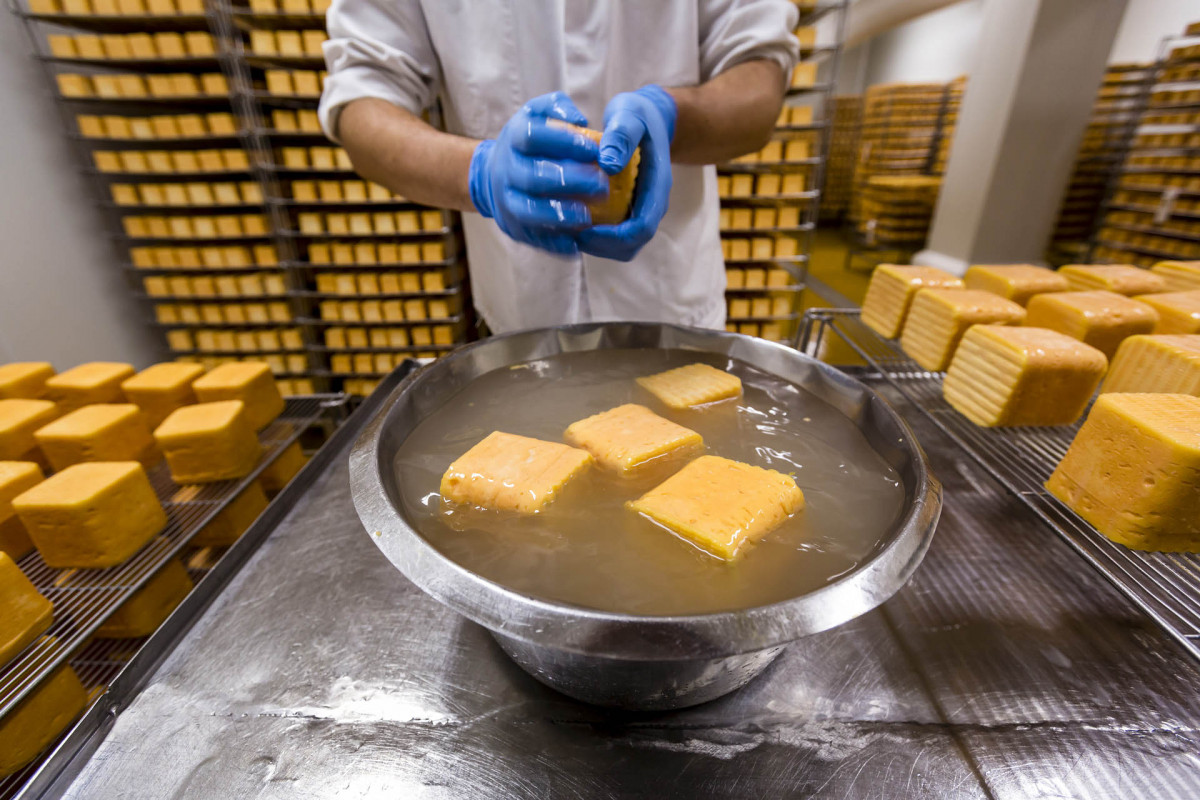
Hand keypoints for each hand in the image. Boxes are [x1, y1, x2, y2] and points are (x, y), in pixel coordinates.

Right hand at [468, 92, 606, 255]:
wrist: (495, 175)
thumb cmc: (530, 142)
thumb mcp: (538, 113)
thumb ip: (558, 106)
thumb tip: (580, 121)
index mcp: (515, 137)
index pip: (535, 136)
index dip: (564, 142)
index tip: (594, 149)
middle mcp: (506, 169)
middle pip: (534, 177)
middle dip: (570, 182)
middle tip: (602, 186)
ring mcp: (507, 200)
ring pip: (529, 211)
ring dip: (560, 216)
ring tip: (588, 217)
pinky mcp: (513, 225)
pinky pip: (532, 237)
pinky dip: (553, 243)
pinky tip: (575, 244)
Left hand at [576, 85, 676, 261]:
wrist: (647, 119)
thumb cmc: (636, 116)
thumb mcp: (630, 115)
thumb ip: (621, 136)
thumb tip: (607, 164)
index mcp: (657, 187)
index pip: (641, 227)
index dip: (612, 236)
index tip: (583, 229)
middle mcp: (651, 205)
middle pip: (630, 245)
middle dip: (599, 246)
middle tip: (566, 235)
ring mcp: (639, 210)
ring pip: (621, 247)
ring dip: (593, 245)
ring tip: (564, 232)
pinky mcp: (626, 211)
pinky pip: (612, 237)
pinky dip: (591, 237)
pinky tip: (567, 223)